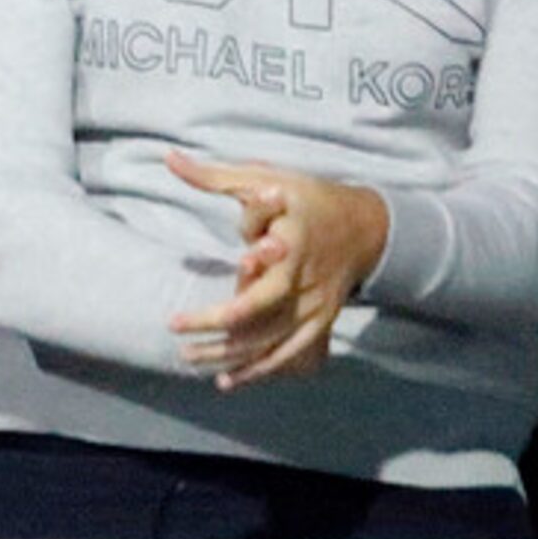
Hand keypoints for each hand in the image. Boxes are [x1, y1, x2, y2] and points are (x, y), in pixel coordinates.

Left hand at [166, 152, 388, 388]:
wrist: (368, 225)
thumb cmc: (309, 198)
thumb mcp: (265, 177)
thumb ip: (214, 176)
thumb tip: (170, 158)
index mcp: (290, 251)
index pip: (254, 293)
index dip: (220, 313)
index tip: (176, 318)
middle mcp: (305, 286)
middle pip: (259, 325)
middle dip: (216, 337)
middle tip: (177, 339)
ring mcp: (316, 309)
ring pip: (272, 345)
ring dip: (231, 358)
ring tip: (189, 360)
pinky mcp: (321, 322)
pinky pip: (291, 355)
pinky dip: (261, 370)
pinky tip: (228, 380)